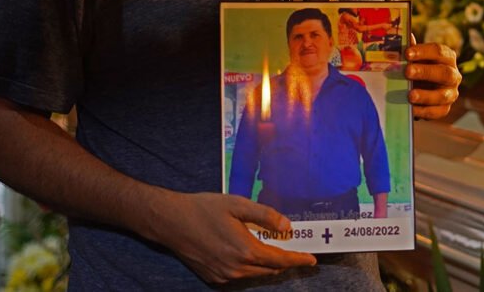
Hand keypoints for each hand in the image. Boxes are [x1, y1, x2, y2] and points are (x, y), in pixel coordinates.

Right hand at [147, 191, 314, 284]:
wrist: (171, 222)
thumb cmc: (204, 209)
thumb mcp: (238, 205)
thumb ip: (265, 216)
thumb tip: (287, 226)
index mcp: (245, 250)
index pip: (280, 260)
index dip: (298, 260)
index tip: (312, 260)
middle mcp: (236, 268)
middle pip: (270, 270)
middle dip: (285, 262)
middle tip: (296, 251)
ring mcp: (223, 276)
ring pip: (255, 275)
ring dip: (268, 266)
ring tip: (275, 249)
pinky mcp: (213, 278)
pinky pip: (240, 277)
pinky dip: (251, 268)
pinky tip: (250, 253)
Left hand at [405, 40, 461, 119]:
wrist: (420, 89)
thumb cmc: (417, 67)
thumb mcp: (413, 58)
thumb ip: (410, 49)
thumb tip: (405, 35)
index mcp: (447, 57)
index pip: (439, 51)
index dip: (423, 52)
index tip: (407, 53)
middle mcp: (453, 75)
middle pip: (444, 72)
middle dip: (425, 72)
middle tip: (407, 72)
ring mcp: (451, 93)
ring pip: (443, 95)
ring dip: (426, 95)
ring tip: (410, 96)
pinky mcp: (445, 108)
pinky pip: (438, 112)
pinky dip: (424, 111)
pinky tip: (411, 110)